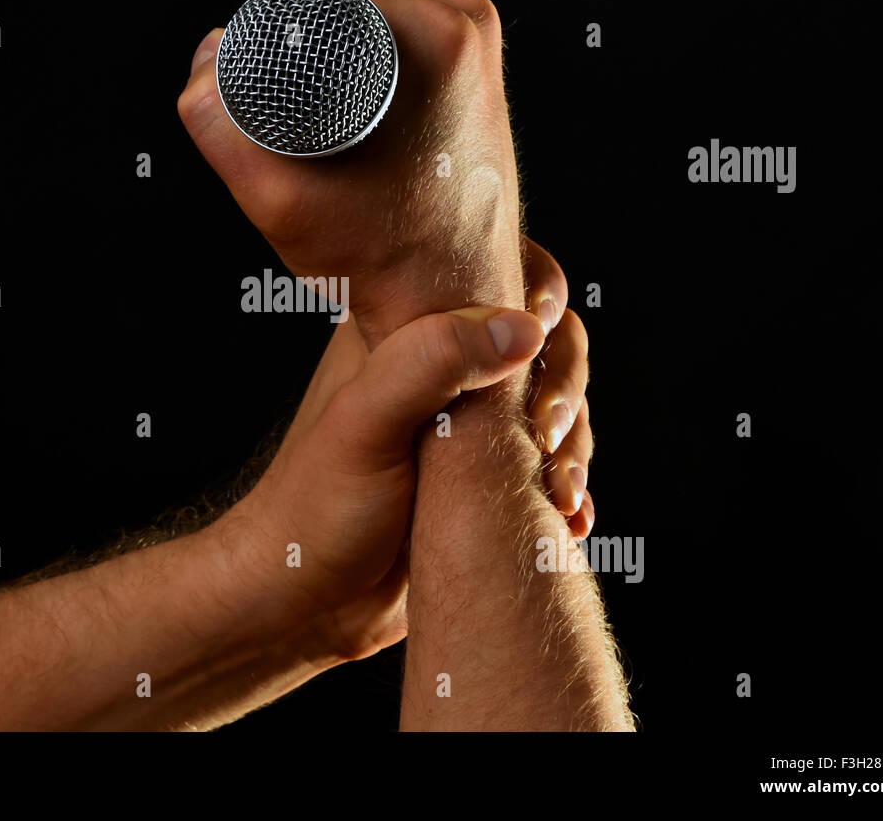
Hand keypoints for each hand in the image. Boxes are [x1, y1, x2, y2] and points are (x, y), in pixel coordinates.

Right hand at [180, 0, 523, 347]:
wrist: (453, 306)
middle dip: (302, 57)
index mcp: (439, 36)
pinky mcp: (475, 74)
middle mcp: (468, 28)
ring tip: (343, 146)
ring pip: (364, 28)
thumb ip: (219, 128)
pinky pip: (394, 50)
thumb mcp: (282, 199)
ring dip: (333, 69)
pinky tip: (365, 135)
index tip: (268, 102)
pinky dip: (366, 79)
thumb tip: (205, 57)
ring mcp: (478, 49)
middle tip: (312, 140)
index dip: (263, 32)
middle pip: (339, 3)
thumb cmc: (385, 264)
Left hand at [208, 303, 544, 662]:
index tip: (538, 355)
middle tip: (545, 441)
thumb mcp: (365, 424)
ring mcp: (465, 423)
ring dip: (573, 445)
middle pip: (543, 341)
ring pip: (553, 404)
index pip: (496, 277)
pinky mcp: (482, 475)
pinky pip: (550, 464)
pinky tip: (568, 520)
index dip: (537, 304)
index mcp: (403, 327)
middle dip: (563, 387)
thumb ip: (431, 362)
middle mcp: (440, 367)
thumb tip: (522, 328)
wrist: (309, 606)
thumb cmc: (317, 509)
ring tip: (562, 494)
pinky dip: (568, 487)